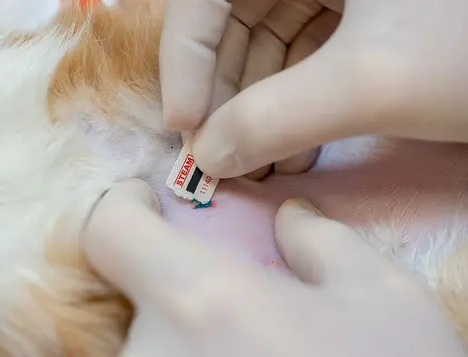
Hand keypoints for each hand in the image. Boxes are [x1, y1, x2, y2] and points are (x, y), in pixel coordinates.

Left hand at [84, 180, 465, 356]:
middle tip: (227, 300)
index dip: (124, 206)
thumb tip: (292, 218)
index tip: (146, 204)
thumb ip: (327, 244)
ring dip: (175, 338)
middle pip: (129, 297)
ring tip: (236, 351)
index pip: (110, 230)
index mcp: (201, 302)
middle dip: (169, 286)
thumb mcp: (385, 304)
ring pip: (139, 348)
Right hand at [160, 0, 467, 178]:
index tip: (186, 128)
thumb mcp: (367, 83)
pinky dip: (290, 109)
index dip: (185, 59)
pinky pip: (302, 62)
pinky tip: (293, 154)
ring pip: (267, 49)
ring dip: (256, 113)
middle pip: (234, 25)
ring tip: (259, 170)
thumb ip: (273, 120)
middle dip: (225, 98)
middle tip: (222, 162)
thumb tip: (208, 157)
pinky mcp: (357, 19)